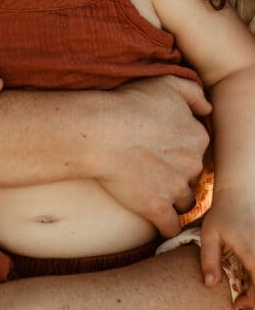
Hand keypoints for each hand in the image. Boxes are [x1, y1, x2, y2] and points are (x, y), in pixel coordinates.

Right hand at [97, 76, 210, 237]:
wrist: (101, 131)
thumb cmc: (130, 104)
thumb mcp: (167, 83)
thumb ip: (194, 93)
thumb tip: (207, 110)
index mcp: (197, 137)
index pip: (196, 147)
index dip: (179, 146)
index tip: (160, 145)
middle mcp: (193, 164)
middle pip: (191, 173)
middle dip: (176, 171)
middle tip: (151, 164)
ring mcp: (176, 188)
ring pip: (184, 199)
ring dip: (173, 197)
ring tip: (151, 189)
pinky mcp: (157, 208)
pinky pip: (171, 226)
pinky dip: (166, 225)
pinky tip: (157, 218)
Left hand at [201, 189, 254, 307]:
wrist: (242, 189)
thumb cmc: (223, 211)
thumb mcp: (209, 235)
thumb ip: (209, 260)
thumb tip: (209, 285)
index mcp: (254, 254)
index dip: (251, 302)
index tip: (238, 302)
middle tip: (248, 298)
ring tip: (252, 286)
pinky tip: (254, 271)